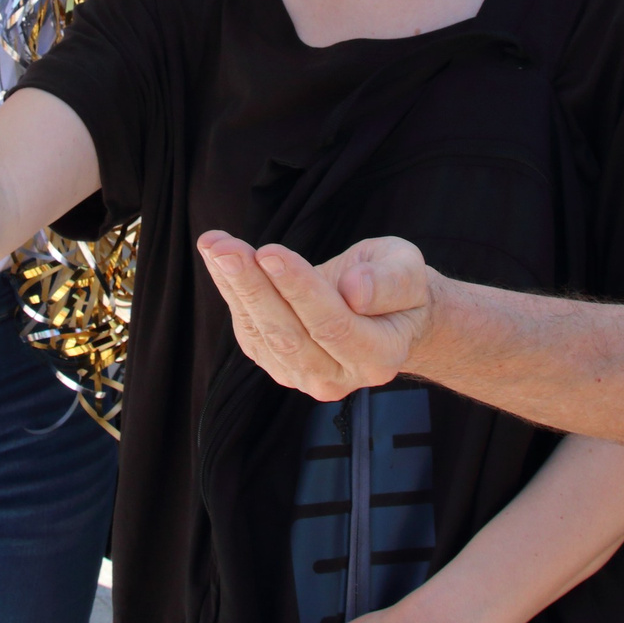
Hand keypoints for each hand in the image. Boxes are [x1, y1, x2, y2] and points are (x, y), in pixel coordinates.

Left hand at [196, 232, 435, 399]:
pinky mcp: (276, 364)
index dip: (300, 290)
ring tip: (215, 245)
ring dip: (234, 287)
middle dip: (254, 289)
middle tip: (226, 250)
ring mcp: (303, 376)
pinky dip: (230, 290)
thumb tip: (355, 290)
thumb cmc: (398, 286)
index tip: (271, 252)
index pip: (334, 326)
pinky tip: (217, 255)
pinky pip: (248, 328)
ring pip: (262, 334)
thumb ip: (391, 282)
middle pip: (289, 335)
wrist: (385, 315)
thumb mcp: (409, 270)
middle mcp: (338, 377)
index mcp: (379, 357)